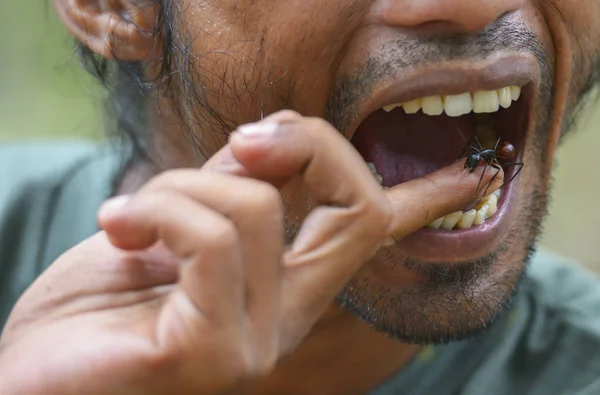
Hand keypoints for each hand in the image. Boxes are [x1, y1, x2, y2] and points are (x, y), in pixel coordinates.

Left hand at [0, 111, 501, 394]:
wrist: (35, 374)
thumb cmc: (97, 305)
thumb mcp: (171, 223)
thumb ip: (226, 186)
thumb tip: (266, 145)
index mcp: (284, 287)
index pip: (375, 236)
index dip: (429, 200)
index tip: (475, 173)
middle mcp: (289, 318)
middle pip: (358, 207)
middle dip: (305, 141)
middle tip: (243, 140)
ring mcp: (259, 343)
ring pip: (255, 207)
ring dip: (175, 185)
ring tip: (128, 217)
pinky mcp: (214, 355)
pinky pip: (212, 239)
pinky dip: (155, 209)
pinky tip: (118, 229)